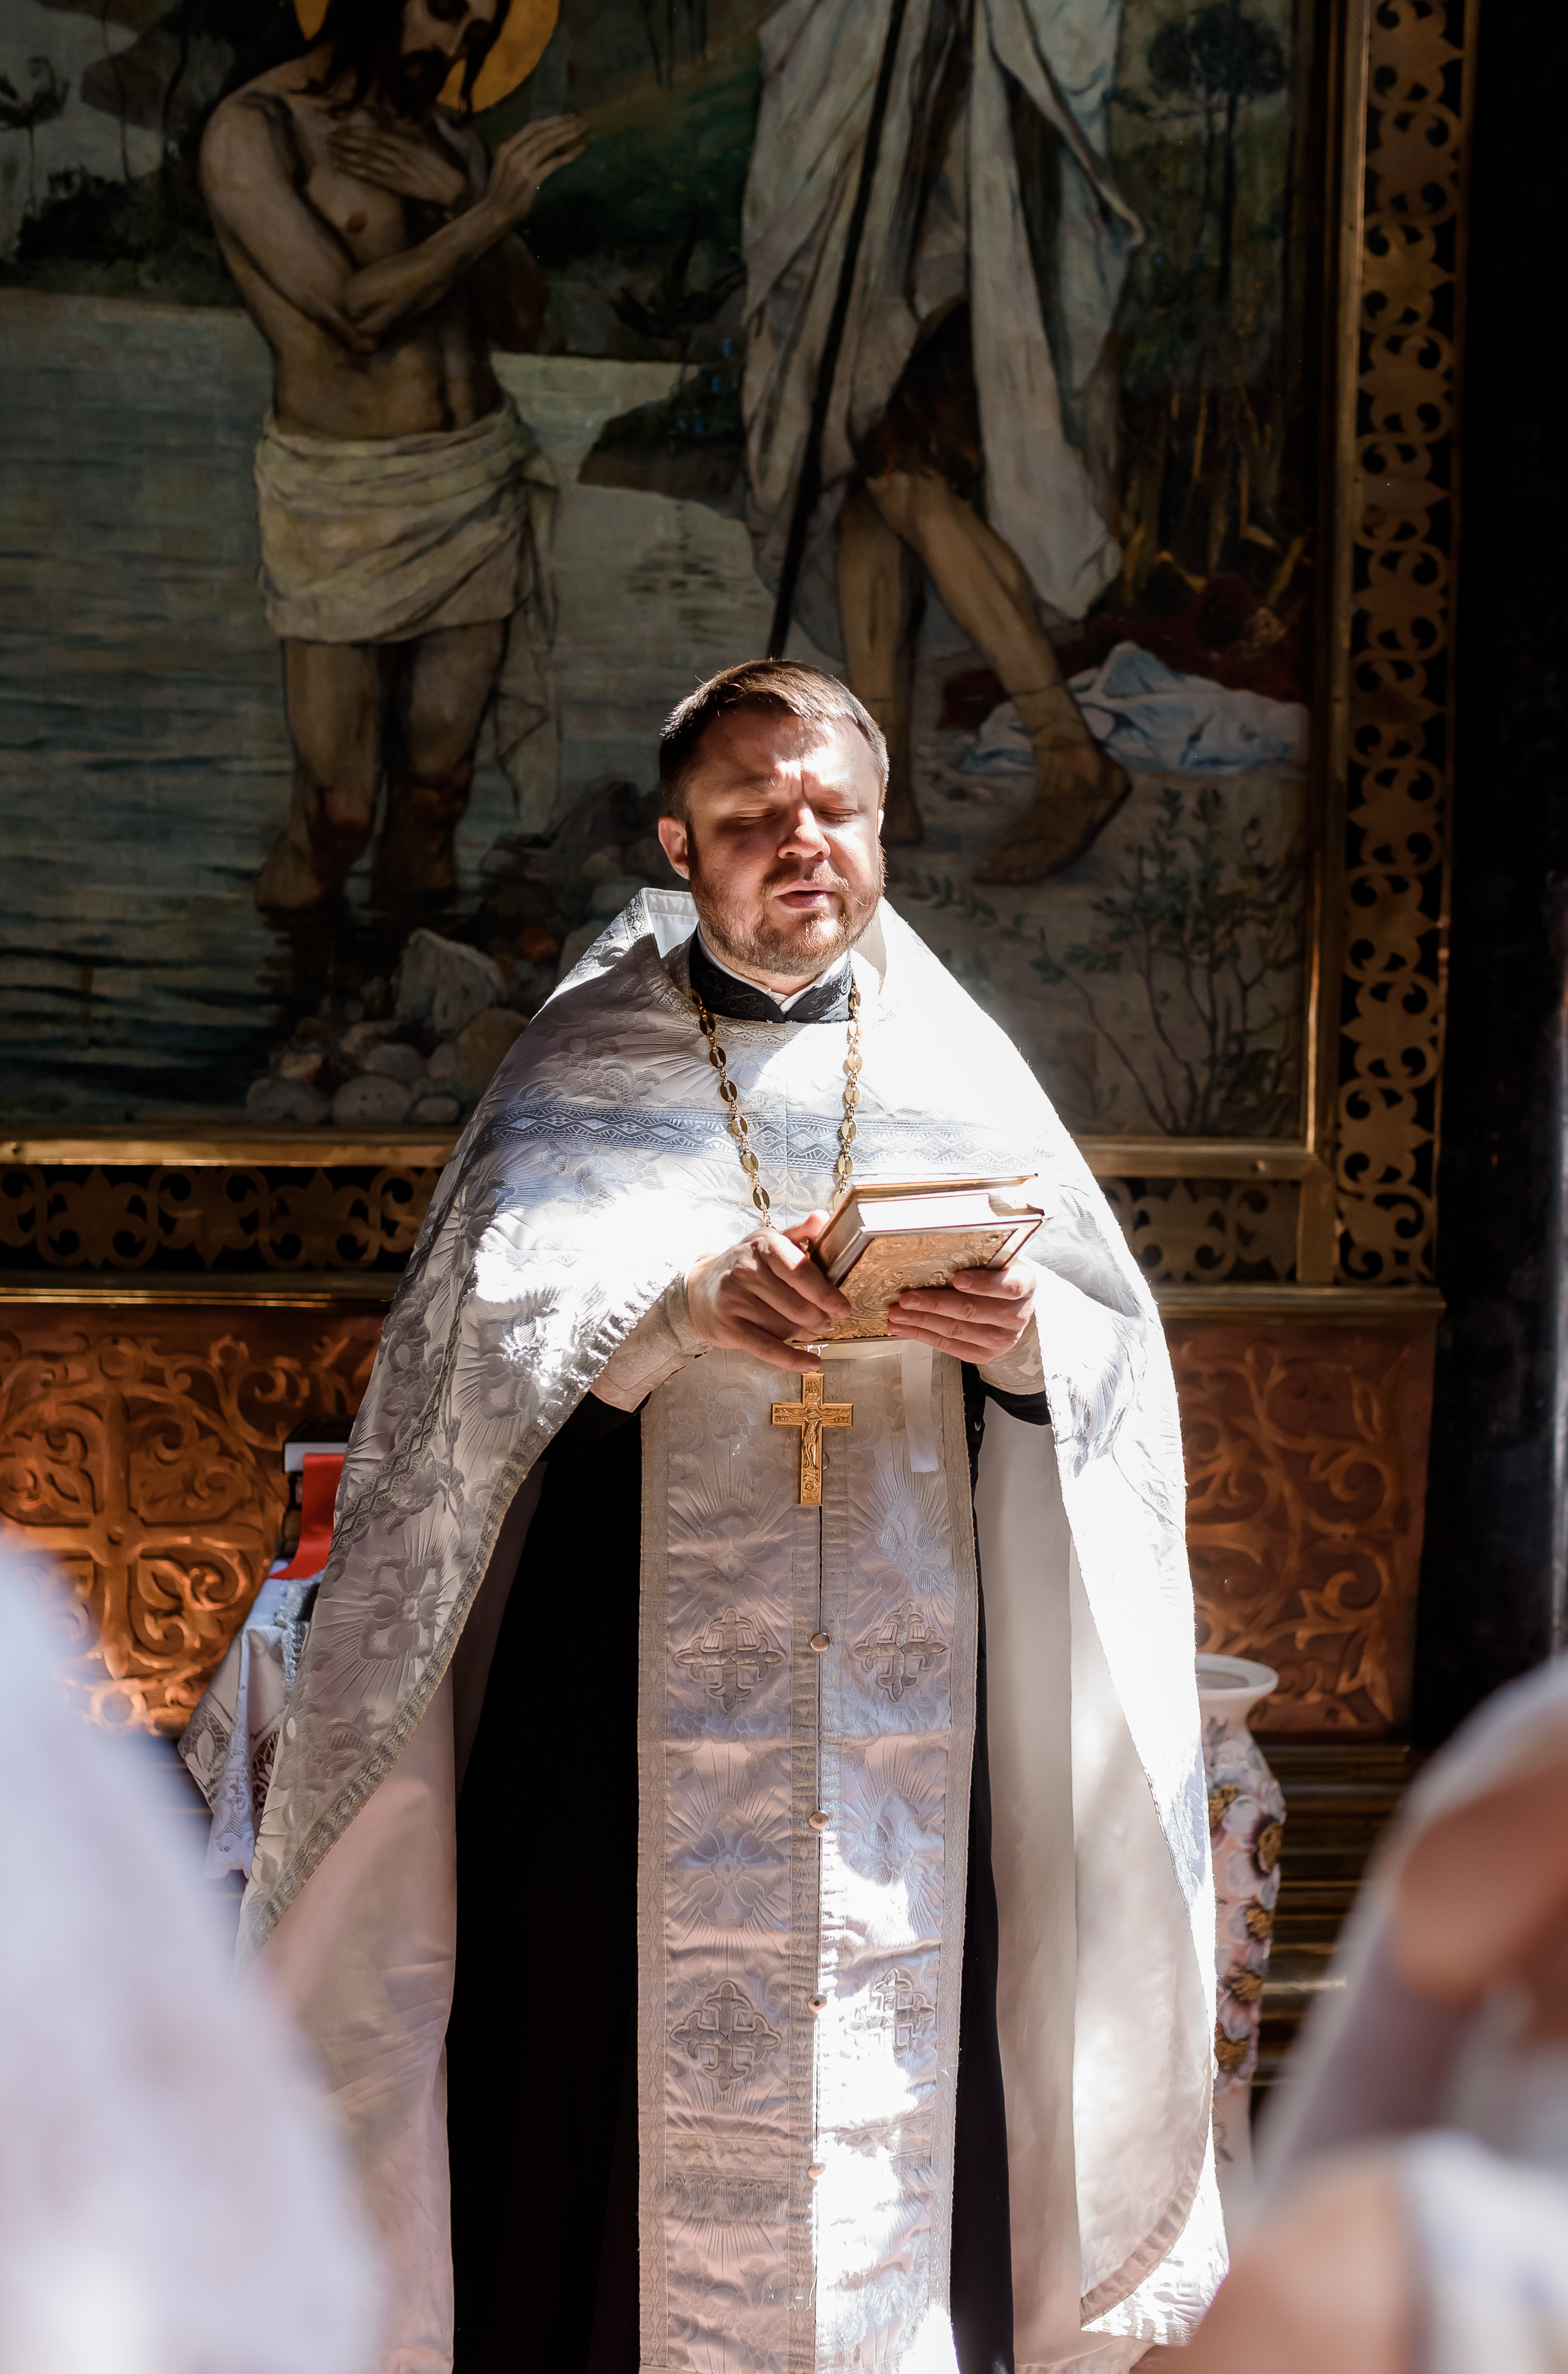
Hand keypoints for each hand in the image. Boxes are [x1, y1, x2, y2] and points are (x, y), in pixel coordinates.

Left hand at [328, 123, 468, 209]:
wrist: (453, 189)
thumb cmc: (438, 167)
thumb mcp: (423, 143)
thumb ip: (404, 133)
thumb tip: (388, 123)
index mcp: (407, 141)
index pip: (376, 134)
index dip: (355, 132)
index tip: (340, 129)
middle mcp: (401, 154)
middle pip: (368, 146)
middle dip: (346, 141)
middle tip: (329, 138)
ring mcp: (399, 171)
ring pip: (367, 161)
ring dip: (346, 155)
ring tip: (330, 151)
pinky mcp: (398, 186)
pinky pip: (372, 177)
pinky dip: (355, 171)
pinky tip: (343, 166)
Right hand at [485, 112, 588, 226]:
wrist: (495, 213)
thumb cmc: (501, 192)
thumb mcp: (504, 166)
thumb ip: (517, 152)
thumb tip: (538, 142)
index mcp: (506, 147)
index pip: (532, 127)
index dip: (551, 120)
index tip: (567, 116)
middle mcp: (514, 152)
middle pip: (543, 132)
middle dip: (563, 124)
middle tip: (580, 119)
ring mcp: (523, 165)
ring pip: (549, 144)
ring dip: (568, 134)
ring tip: (582, 128)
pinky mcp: (532, 179)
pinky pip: (554, 162)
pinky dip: (569, 155)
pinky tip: (580, 148)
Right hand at [686, 1210, 849, 1373]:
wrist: (702, 1289)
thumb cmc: (744, 1266)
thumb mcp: (768, 1242)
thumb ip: (798, 1233)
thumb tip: (822, 1218)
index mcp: (763, 1245)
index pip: (801, 1272)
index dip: (826, 1294)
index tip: (842, 1307)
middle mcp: (746, 1270)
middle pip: (797, 1305)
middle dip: (819, 1318)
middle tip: (827, 1322)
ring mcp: (735, 1300)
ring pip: (785, 1327)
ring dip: (805, 1334)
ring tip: (812, 1332)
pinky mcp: (729, 1327)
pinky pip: (768, 1348)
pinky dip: (792, 1359)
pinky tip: (811, 1363)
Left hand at [885, 1257, 1035, 1364]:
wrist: (1014, 1306)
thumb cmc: (998, 1276)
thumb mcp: (998, 1259)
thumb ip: (977, 1255)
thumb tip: (933, 1244)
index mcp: (1025, 1284)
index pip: (1009, 1286)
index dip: (983, 1284)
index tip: (958, 1279)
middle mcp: (1016, 1315)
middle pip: (972, 1310)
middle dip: (934, 1304)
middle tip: (907, 1298)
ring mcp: (1002, 1339)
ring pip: (956, 1330)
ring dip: (921, 1321)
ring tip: (897, 1313)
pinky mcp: (985, 1355)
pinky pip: (950, 1346)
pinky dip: (923, 1335)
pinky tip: (904, 1327)